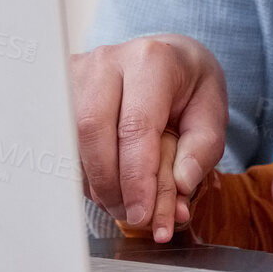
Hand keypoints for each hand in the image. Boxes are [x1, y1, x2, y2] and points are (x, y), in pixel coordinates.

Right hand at [69, 34, 226, 241]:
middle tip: (132, 215)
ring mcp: (77, 73)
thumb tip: (182, 184)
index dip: (136, 179)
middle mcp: (107, 61)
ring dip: (95, 183)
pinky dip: (84, 173)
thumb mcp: (212, 112)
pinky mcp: (59, 90)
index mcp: (151, 60)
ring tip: (125, 201)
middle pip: (92, 132)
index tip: (142, 215)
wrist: (166, 56)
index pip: (135, 127)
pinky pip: (62, 143)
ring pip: (71, 141)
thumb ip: (203, 148)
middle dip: (110, 185)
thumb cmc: (189, 86)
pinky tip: (108, 182)